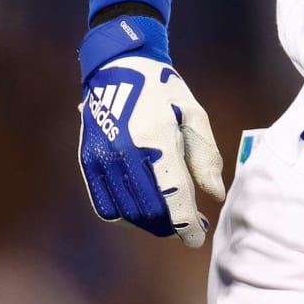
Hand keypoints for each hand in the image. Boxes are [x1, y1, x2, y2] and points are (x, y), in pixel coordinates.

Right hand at [78, 17, 223, 247]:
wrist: (118, 66)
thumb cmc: (164, 89)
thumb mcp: (193, 113)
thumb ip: (205, 156)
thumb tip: (215, 195)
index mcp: (156, 136)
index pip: (173, 194)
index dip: (187, 223)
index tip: (199, 238)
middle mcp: (124, 151)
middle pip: (149, 209)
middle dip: (172, 226)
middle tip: (192, 227)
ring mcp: (101, 158)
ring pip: (127, 212)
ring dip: (151, 224)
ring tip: (173, 221)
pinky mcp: (87, 163)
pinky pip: (105, 206)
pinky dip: (126, 217)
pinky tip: (145, 212)